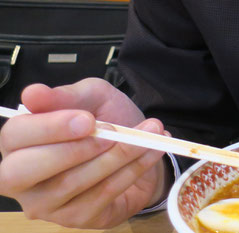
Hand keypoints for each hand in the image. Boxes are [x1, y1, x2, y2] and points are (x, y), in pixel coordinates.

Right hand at [0, 78, 168, 227]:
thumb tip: (33, 93)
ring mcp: (47, 204)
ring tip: (148, 134)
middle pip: (24, 171)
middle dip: (74, 149)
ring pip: (72, 182)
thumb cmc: (107, 120)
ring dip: (117, 155)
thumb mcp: (92, 97)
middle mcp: (22, 179)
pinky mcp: (76, 218)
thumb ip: (65, 95)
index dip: (49, 127)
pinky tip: (151, 151)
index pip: (14, 137)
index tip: (87, 119)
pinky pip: (102, 194)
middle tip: (113, 133)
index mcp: (18, 143)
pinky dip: (132, 169)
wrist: (141, 146)